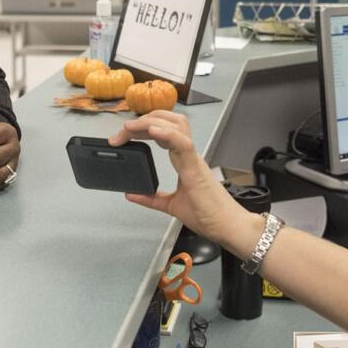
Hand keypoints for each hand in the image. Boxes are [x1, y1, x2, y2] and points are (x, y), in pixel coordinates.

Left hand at [107, 111, 244, 243]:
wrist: (227, 227)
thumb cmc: (208, 215)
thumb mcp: (171, 206)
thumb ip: (152, 199)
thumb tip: (132, 194)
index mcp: (183, 160)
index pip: (162, 132)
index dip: (142, 128)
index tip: (122, 136)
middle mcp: (188, 154)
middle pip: (168, 121)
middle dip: (143, 120)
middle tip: (120, 133)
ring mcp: (193, 158)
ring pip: (176, 125)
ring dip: (152, 122)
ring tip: (131, 127)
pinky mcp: (196, 168)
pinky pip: (183, 143)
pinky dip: (168, 134)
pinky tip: (153, 131)